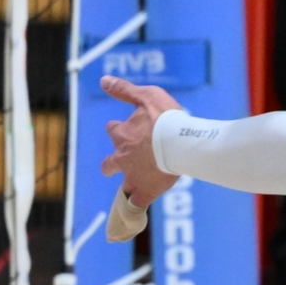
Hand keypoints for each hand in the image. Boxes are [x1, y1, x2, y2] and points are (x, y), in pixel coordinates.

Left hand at [97, 75, 180, 208]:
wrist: (182, 141)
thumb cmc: (166, 116)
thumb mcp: (145, 95)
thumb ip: (124, 90)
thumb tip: (103, 79)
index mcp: (122, 135)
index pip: (113, 130)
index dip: (119, 129)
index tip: (127, 128)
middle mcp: (123, 157)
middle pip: (109, 164)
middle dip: (113, 163)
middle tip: (125, 160)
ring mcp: (133, 176)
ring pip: (123, 185)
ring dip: (128, 184)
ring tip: (137, 185)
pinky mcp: (146, 191)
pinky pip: (137, 203)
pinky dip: (139, 204)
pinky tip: (142, 205)